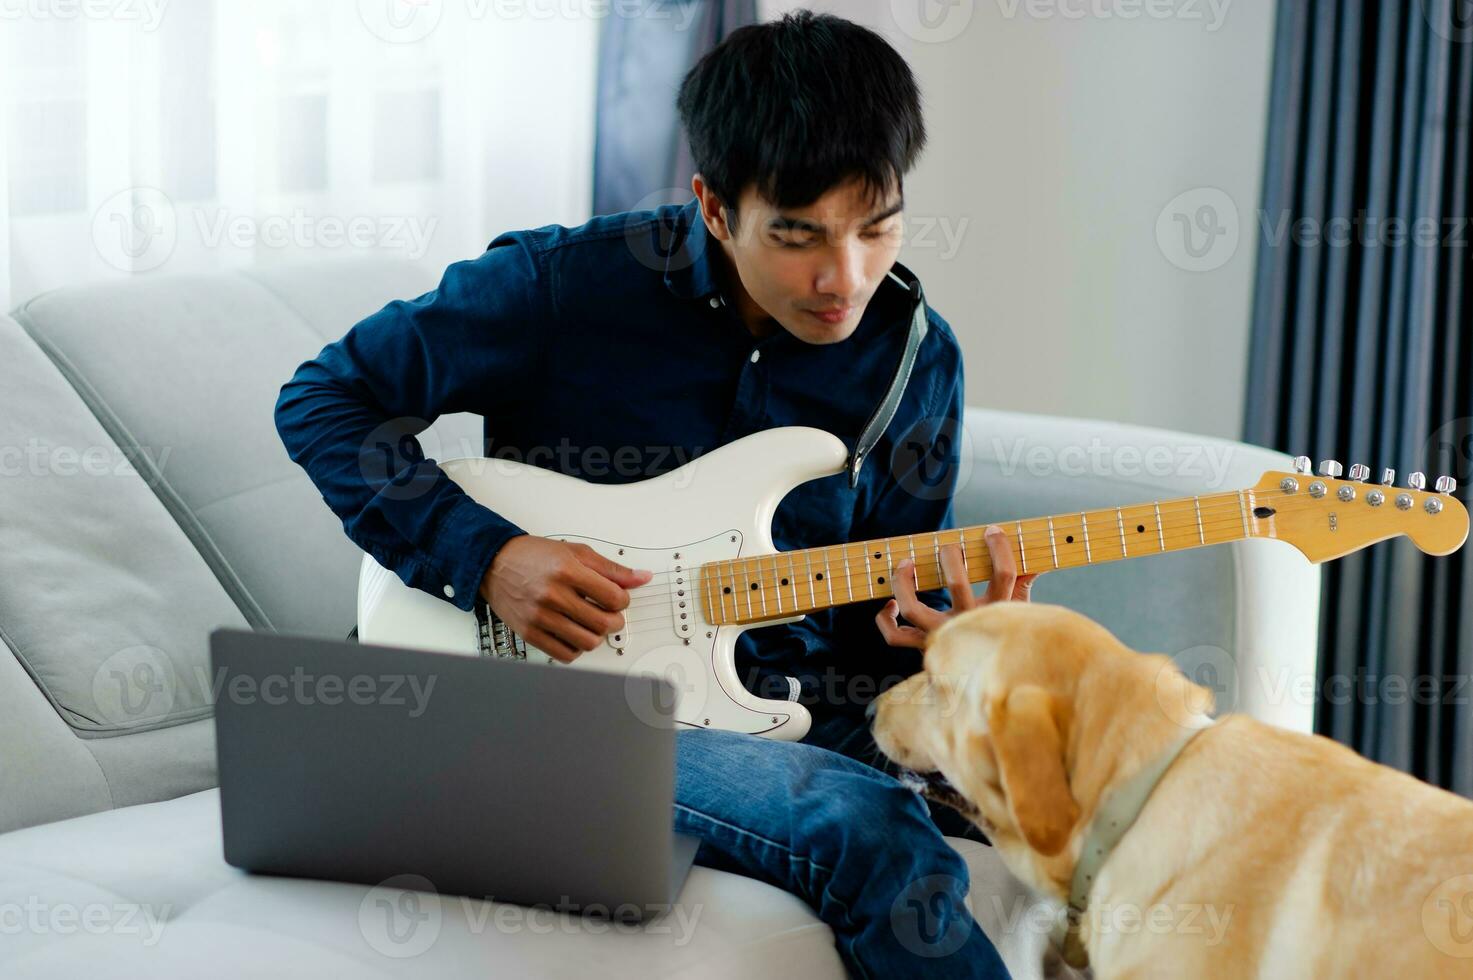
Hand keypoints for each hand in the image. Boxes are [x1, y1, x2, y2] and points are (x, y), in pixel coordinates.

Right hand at [480, 535, 652, 662]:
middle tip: (610, 614)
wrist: (496, 563)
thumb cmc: (535, 556)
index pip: (614, 598)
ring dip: (597, 636)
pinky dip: (576, 648)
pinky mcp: (530, 633)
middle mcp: (553, 595)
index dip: (623, 600)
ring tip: (592, 623)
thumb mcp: (577, 552)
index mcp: (567, 571)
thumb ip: (611, 568)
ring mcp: (540, 617)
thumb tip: (641, 578)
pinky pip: (564, 654)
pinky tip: (575, 634)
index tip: (618, 598)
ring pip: (587, 642)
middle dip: (614, 621)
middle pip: (603, 624)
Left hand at [875, 525, 1040, 649]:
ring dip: (905, 582)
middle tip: (948, 547)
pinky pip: (895, 636)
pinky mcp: (922, 648)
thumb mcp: (1019, 611)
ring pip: (915, 607)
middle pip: (956, 585)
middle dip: (950, 557)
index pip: (1004, 574)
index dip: (999, 548)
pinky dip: (886, 620)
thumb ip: (1025, 581)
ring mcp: (942, 636)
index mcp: (997, 613)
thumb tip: (1040, 557)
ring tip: (907, 563)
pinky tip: (891, 604)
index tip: (992, 531)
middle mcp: (968, 624)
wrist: (990, 682)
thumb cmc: (1003, 636)